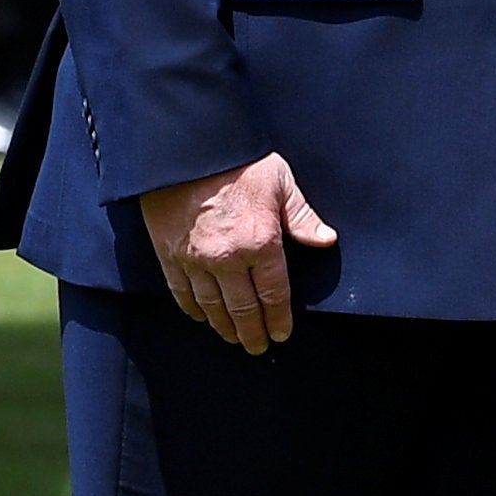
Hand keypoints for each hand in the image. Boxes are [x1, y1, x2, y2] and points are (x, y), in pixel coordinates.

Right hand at [139, 154, 336, 353]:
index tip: (281, 333)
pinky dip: (193, 309)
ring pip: (212, 306)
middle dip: (252, 331)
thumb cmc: (239, 161)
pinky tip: (202, 317)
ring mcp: (195, 260)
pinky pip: (182, 292)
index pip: (273, 292)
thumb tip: (325, 240)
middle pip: (242, 307)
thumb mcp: (281, 182)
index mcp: (260, 242)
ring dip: (224, 327)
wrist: (186, 149)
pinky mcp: (170, 255)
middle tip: (258, 346)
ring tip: (234, 339)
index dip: (278, 317)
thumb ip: (301, 216)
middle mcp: (227, 258)